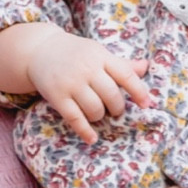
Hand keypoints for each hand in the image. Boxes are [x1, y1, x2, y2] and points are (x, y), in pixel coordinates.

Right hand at [0, 23, 149, 143]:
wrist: (40, 50)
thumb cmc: (76, 54)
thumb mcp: (98, 53)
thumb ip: (121, 63)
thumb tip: (145, 67)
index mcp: (101, 56)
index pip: (125, 75)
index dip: (139, 91)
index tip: (147, 104)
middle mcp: (87, 68)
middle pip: (111, 95)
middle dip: (117, 108)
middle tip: (114, 110)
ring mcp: (71, 82)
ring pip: (95, 109)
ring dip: (100, 117)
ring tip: (97, 114)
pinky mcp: (57, 96)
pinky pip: (74, 118)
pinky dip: (85, 131)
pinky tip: (92, 138)